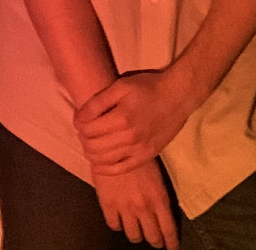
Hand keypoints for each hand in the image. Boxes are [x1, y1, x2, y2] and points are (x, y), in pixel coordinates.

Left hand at [75, 69, 196, 175]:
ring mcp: (138, 150)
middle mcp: (129, 138)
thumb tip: (79, 118)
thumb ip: (98, 102)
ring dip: (90, 152)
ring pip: (103, 160)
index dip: (78, 123)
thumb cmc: (148, 87)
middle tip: (85, 130)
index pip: (87, 129)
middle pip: (92, 146)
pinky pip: (120, 169)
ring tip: (91, 142)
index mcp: (121, 118)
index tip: (80, 118)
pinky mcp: (146, 157)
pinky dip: (105, 169)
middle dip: (83, 138)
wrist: (177, 96)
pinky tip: (99, 163)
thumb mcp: (121, 86)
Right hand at [94, 160, 179, 248]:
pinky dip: (118, 225)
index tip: (172, 247)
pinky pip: (114, 225)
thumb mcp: (157, 175)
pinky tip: (120, 220)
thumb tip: (162, 211)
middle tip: (156, 241)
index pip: (168, 230)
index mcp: (159, 199)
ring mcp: (124, 208)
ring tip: (137, 231)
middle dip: (156, 241)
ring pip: (133, 235)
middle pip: (152, 237)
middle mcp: (143, 207)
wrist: (115, 143)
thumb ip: (159, 197)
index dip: (171, 242)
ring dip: (137, 235)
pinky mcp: (107, 204)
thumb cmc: (139, 154)